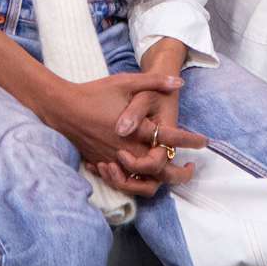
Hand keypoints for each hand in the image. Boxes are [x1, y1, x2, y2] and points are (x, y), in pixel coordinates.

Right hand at [38, 68, 206, 197]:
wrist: (63, 108)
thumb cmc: (95, 93)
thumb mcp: (125, 82)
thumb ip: (154, 82)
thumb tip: (179, 82)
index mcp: (136, 129)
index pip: (170, 139)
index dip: (190, 141)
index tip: (203, 141)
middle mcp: (127, 149)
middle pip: (160, 171)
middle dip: (181, 172)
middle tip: (192, 167)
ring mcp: (114, 160)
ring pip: (143, 184)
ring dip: (159, 181)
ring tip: (170, 172)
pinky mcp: (103, 165)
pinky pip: (125, 183)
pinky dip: (137, 182)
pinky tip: (144, 172)